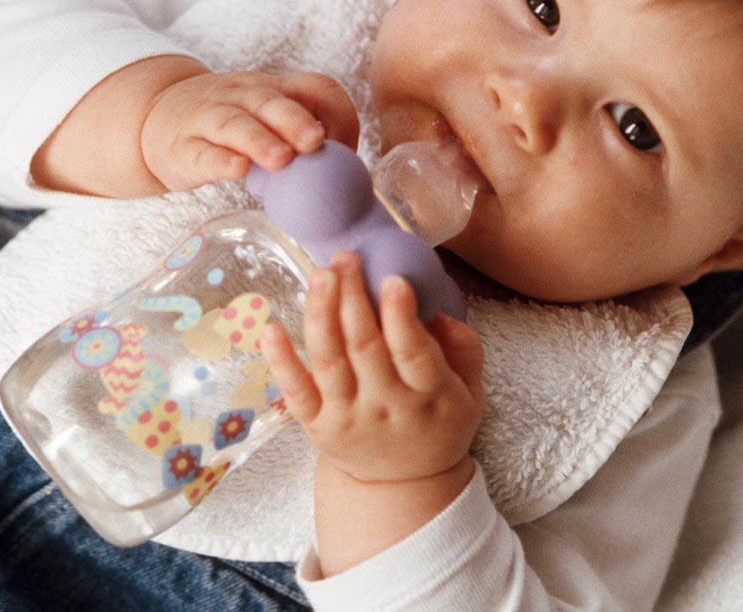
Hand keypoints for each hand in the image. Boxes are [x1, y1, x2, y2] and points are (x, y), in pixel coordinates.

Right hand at [141, 63, 359, 190]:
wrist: (156, 117)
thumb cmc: (228, 125)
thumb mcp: (267, 118)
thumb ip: (301, 139)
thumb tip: (350, 177)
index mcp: (273, 90)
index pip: (313, 87)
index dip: (336, 114)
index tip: (345, 147)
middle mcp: (242, 97)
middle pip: (271, 101)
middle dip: (296, 121)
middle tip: (316, 142)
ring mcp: (209, 119)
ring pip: (235, 124)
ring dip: (260, 140)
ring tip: (282, 160)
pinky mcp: (183, 148)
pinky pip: (202, 152)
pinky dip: (220, 161)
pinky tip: (237, 170)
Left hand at [262, 251, 484, 483]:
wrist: (404, 485)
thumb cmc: (437, 423)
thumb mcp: (471, 390)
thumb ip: (462, 346)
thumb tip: (433, 306)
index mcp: (429, 394)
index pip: (413, 351)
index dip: (400, 314)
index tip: (391, 278)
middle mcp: (386, 406)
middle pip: (364, 346)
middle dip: (353, 297)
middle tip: (346, 258)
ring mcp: (347, 416)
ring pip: (328, 360)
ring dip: (320, 313)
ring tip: (319, 275)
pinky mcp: (316, 426)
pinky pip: (294, 390)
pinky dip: (281, 360)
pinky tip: (271, 328)